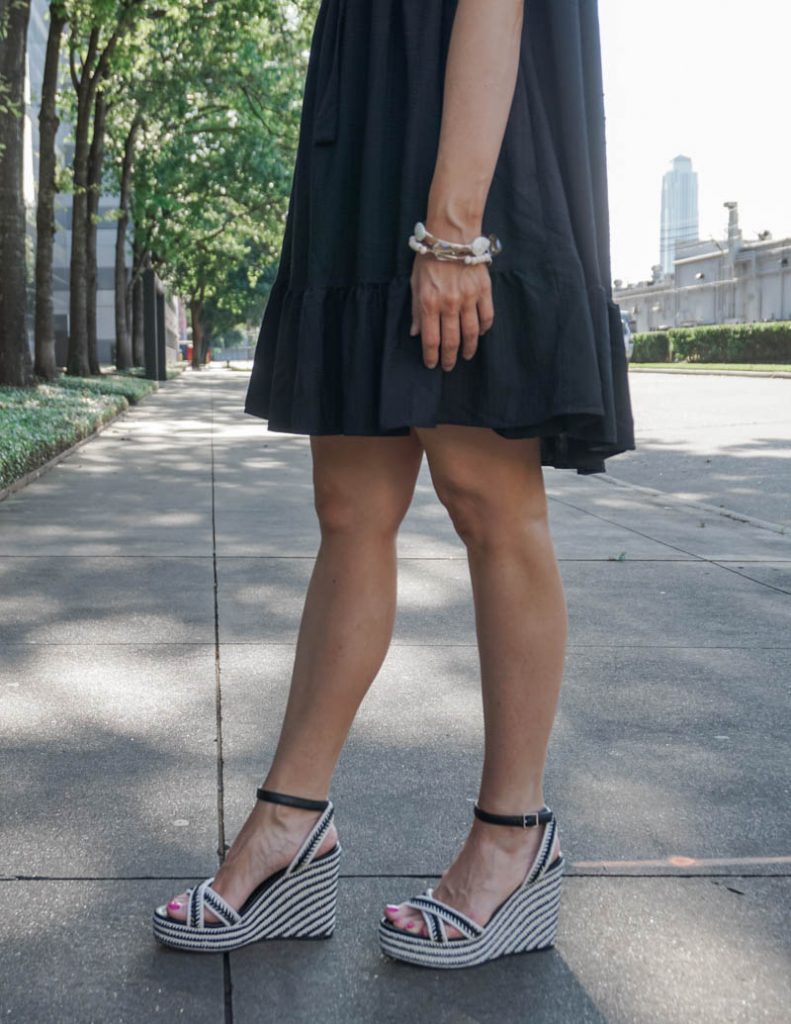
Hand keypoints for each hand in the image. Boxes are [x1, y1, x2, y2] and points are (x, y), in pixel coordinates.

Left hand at [409, 254, 494, 371]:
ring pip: (471, 333)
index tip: (432, 364)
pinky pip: (487, 317)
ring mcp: (469, 298)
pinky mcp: (484, 291)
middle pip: (452, 341)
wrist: (452, 234)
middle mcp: (450, 304)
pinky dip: (484, 329)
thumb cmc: (430, 257)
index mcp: (430, 303)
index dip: (431, 356)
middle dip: (450, 358)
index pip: (431, 339)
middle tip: (449, 366)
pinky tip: (479, 334)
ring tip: (466, 356)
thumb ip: (416, 310)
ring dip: (469, 348)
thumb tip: (416, 333)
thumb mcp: (415, 283)